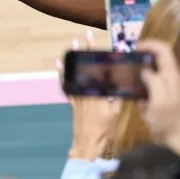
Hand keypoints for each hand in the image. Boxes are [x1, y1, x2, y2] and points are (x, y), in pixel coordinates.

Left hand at [59, 31, 120, 159]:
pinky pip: (66, 84)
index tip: (109, 44)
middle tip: (86, 34)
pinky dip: (62, 74)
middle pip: (88, 66)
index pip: (103, 69)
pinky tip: (59, 64)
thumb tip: (120, 81)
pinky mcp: (72, 101)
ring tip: (73, 42)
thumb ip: (117, 95)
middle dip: (88, 49)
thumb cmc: (104, 129)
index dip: (106, 56)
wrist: (87, 143)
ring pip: (76, 72)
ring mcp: (78, 95)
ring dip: (74, 57)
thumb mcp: (115, 112)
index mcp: (100, 92)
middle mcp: (88, 90)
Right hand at [136, 39, 179, 157]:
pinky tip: (140, 106)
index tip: (133, 48)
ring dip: (140, 81)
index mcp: (172, 76)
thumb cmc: (168, 120)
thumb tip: (145, 69)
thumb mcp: (159, 98)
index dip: (149, 45)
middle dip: (141, 62)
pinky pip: (149, 92)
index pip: (163, 50)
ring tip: (129, 86)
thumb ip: (153, 80)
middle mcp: (171, 80)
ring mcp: (167, 91)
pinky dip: (143, 96)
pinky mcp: (162, 102)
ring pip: (151, 77)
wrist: (175, 142)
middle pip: (156, 62)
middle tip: (126, 66)